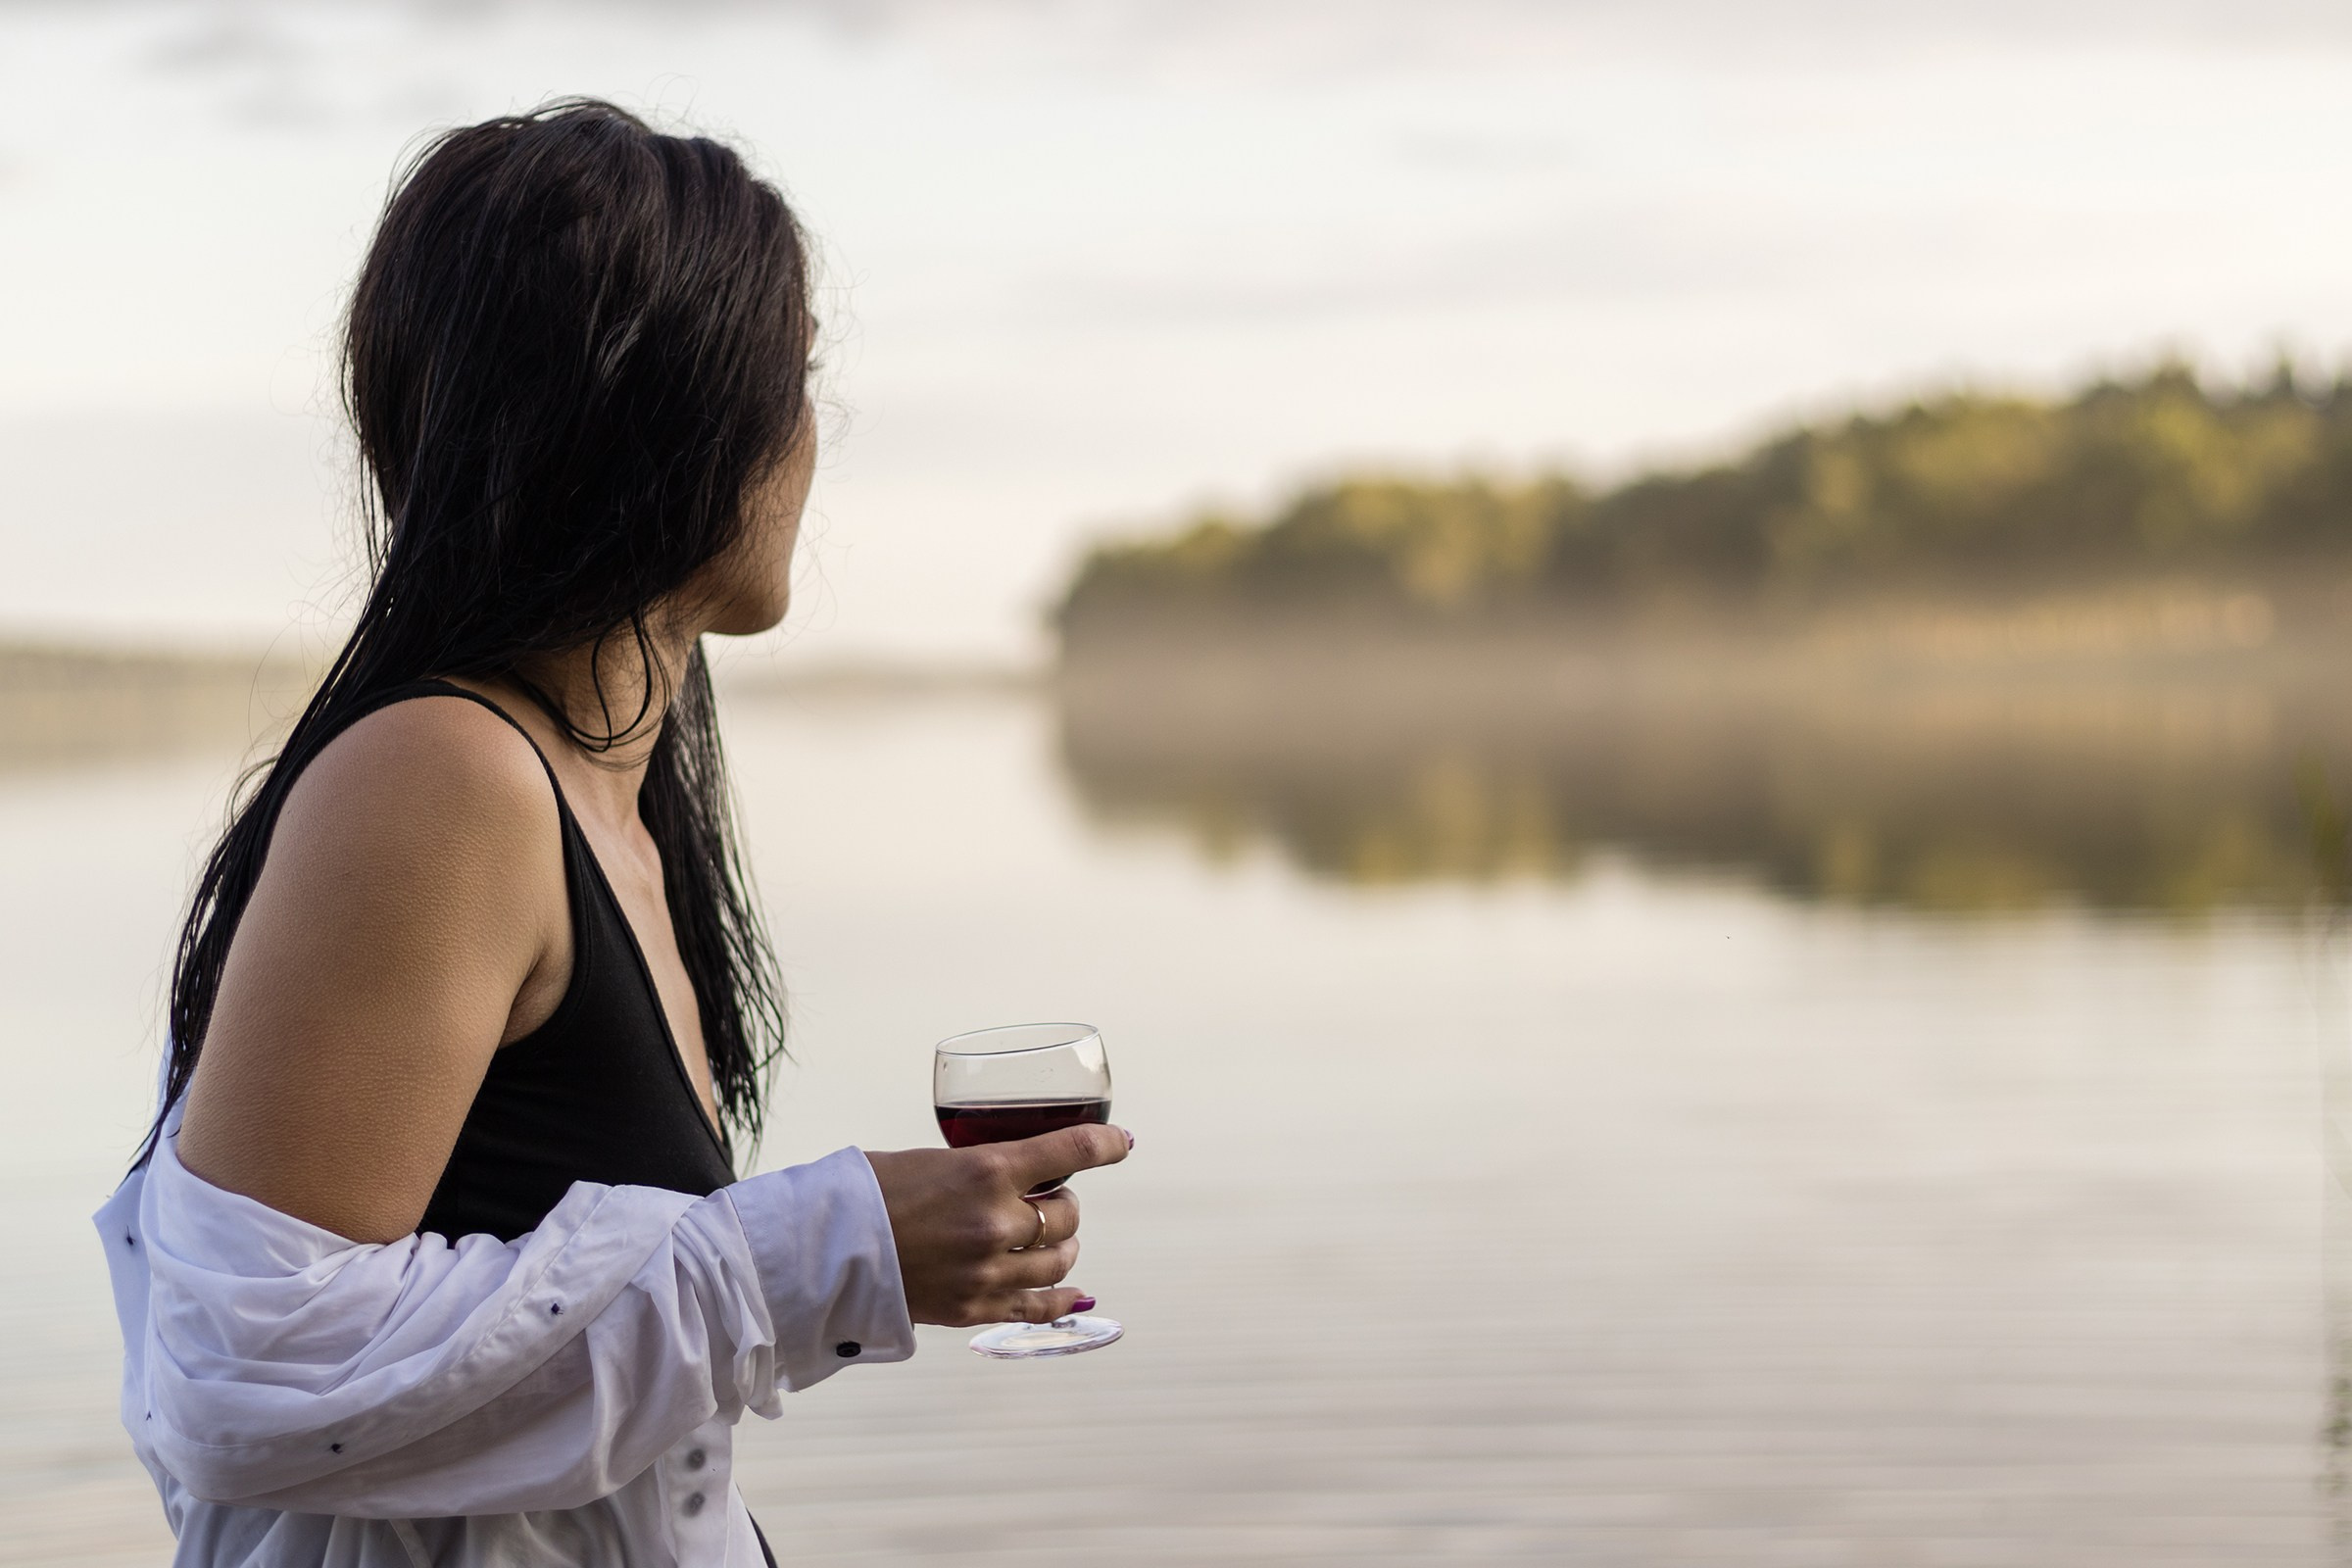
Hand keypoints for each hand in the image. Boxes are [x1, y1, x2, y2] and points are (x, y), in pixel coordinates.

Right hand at [864, 1124, 1129, 1326]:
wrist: (824, 1251)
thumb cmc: (868, 1193)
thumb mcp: (932, 1161)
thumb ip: (979, 1170)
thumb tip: (1011, 1175)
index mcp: (985, 1171)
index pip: (1071, 1153)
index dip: (1105, 1146)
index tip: (1123, 1142)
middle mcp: (996, 1222)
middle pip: (1066, 1213)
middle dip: (1064, 1203)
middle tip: (1047, 1197)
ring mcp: (988, 1270)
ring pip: (1060, 1261)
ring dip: (1062, 1247)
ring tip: (1050, 1239)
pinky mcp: (974, 1308)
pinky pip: (1038, 1308)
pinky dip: (1064, 1301)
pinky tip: (1078, 1296)